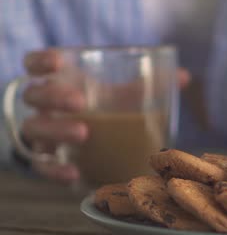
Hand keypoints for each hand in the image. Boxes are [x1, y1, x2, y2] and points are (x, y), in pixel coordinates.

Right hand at [20, 49, 189, 182]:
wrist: (92, 145)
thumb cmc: (107, 110)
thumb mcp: (124, 96)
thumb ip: (151, 85)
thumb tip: (185, 77)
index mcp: (61, 82)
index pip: (37, 65)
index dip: (41, 61)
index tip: (57, 62)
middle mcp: (45, 106)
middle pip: (35, 96)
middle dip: (54, 96)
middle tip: (79, 102)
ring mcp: (42, 134)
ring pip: (34, 129)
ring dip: (56, 130)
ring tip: (84, 133)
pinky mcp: (47, 162)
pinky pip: (43, 167)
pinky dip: (56, 170)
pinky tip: (75, 173)